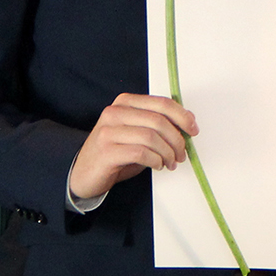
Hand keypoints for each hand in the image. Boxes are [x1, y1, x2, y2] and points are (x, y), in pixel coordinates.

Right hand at [68, 93, 197, 199]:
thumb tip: (187, 122)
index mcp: (125, 102)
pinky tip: (158, 165)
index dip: (182, 116)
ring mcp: (108, 131)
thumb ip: (157, 125)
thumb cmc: (114, 152)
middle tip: (182, 153)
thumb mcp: (136, 133)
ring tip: (170, 162)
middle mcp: (115, 113)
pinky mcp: (107, 151)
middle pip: (158, 121)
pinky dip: (156, 160)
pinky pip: (141, 153)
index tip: (193, 128)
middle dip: (177, 139)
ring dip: (168, 153)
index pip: (161, 103)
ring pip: (151, 137)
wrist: (82, 173)